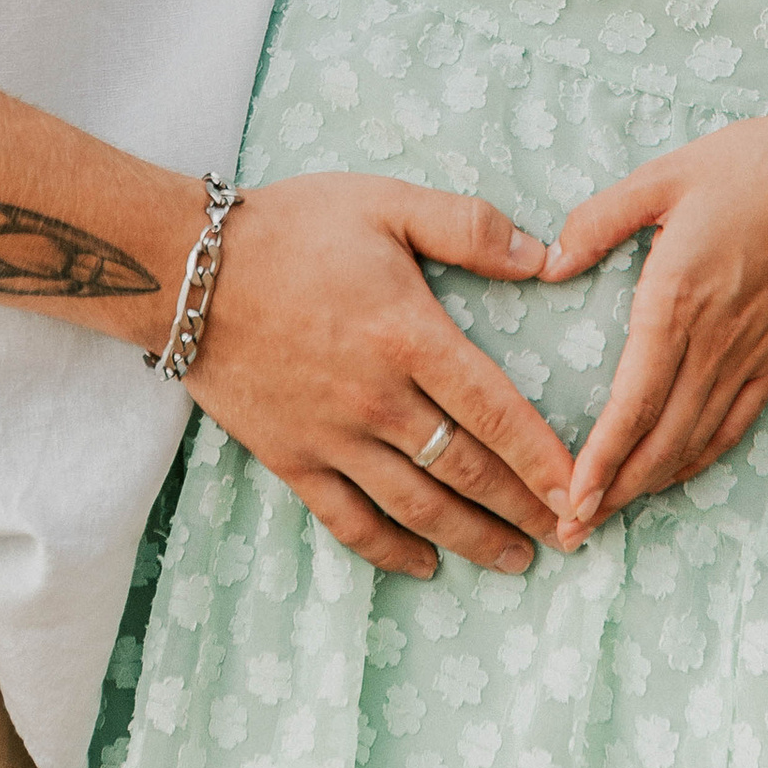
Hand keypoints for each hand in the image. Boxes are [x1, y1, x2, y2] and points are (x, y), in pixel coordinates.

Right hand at [191, 171, 580, 581]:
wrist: (184, 270)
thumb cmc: (291, 228)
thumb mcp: (385, 202)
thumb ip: (468, 226)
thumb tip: (545, 256)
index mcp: (409, 336)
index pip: (495, 411)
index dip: (543, 457)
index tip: (582, 489)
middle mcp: (376, 399)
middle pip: (466, 469)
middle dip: (524, 508)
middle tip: (570, 536)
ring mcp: (331, 436)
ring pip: (417, 505)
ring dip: (472, 538)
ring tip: (517, 558)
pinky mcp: (290, 458)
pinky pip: (347, 520)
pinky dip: (390, 551)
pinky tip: (424, 565)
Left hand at [547, 97, 767, 529]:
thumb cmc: (744, 168)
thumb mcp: (660, 176)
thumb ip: (598, 220)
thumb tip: (549, 265)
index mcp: (676, 299)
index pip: (632, 400)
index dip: (601, 457)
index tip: (571, 496)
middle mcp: (713, 341)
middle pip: (660, 438)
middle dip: (615, 490)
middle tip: (573, 529)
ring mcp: (750, 355)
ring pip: (696, 441)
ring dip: (652, 484)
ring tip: (610, 514)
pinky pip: (735, 424)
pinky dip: (701, 458)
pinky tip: (673, 476)